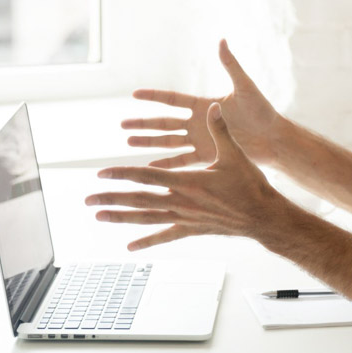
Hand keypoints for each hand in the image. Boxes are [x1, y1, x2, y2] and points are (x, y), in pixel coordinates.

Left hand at [87, 102, 287, 250]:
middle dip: (112, 198)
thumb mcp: (235, 154)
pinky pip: (165, 235)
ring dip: (120, 217)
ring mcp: (185, 217)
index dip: (122, 174)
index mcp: (187, 181)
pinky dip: (147, 240)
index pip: (146, 177)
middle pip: (139, 199)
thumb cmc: (250, 185)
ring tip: (99, 216)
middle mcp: (181, 201)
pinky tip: (130, 246)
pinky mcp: (192, 229)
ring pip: (146, 218)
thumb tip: (214, 106)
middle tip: (88, 199)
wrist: (263, 216)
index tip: (102, 173)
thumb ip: (220, 130)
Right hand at [123, 39, 280, 167]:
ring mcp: (202, 140)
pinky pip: (183, 161)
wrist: (274, 138)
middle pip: (164, 123)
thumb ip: (231, 65)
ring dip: (149, 144)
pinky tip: (150, 168)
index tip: (133, 95)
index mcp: (205, 105)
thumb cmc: (262, 110)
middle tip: (121, 125)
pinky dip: (167, 165)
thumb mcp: (244, 86)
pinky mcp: (209, 157)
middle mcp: (199, 123)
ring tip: (128, 143)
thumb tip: (221, 40)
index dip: (154, 97)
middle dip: (143, 124)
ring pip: (169, 142)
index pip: (173, 99)